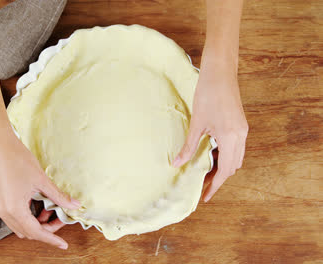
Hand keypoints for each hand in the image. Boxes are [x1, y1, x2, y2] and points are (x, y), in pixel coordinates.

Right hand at [0, 127, 79, 248]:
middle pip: (26, 231)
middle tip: (60, 219)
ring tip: (49, 211)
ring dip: (34, 223)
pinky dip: (25, 215)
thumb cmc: (18, 159)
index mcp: (14, 209)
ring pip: (18, 224)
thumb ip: (58, 196)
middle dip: (45, 229)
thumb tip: (74, 206)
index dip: (51, 239)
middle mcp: (2, 211)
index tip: (63, 244)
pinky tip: (35, 204)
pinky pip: (11, 215)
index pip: (35, 232)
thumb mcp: (41, 180)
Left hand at [172, 59, 247, 201]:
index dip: (216, 185)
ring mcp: (243, 130)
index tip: (206, 196)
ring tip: (204, 171)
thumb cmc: (207, 94)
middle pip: (233, 166)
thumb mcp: (196, 123)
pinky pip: (235, 147)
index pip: (226, 170)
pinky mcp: (240, 124)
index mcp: (231, 138)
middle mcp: (241, 136)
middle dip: (219, 178)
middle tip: (202, 185)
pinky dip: (224, 154)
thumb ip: (189, 146)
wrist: (220, 72)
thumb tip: (177, 164)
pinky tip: (210, 153)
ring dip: (222, 166)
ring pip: (235, 157)